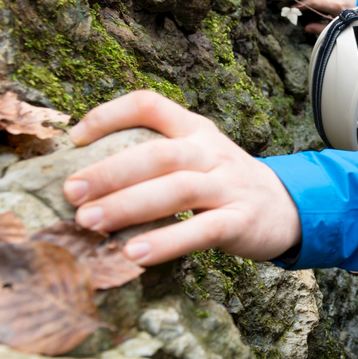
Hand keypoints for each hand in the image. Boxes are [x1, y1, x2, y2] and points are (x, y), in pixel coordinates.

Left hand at [61, 91, 301, 265]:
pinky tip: (134, 254)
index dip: (109, 115)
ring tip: (89, 222)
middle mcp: (211, 152)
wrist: (287, 208)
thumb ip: (152, 159)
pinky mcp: (241, 221)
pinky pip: (201, 230)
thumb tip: (82, 179)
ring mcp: (229, 186)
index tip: (75, 139)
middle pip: (159, 154)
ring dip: (129, 205)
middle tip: (70, 192)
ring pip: (177, 190)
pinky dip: (166, 241)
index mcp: (194, 130)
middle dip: (110, 171)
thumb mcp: (195, 158)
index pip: (150, 105)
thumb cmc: (222, 185)